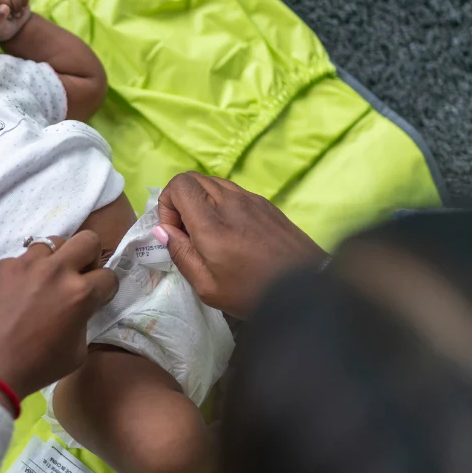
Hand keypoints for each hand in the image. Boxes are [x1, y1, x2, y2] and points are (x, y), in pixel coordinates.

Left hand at [0, 231, 117, 407]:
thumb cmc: (35, 367)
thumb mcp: (76, 352)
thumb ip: (83, 320)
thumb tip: (78, 307)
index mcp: (79, 293)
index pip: (108, 275)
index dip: (104, 288)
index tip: (96, 297)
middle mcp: (54, 270)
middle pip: (87, 240)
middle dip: (88, 257)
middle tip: (75, 276)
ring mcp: (22, 264)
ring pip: (48, 246)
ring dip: (50, 263)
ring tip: (36, 286)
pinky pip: (15, 262)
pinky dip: (17, 277)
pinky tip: (7, 298)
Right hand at [155, 172, 326, 318]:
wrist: (308, 289)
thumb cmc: (253, 294)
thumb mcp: (208, 287)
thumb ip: (181, 254)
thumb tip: (163, 230)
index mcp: (212, 224)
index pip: (179, 185)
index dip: (167, 205)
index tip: (176, 232)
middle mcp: (230, 202)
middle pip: (193, 178)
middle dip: (181, 201)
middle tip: (189, 232)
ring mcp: (251, 199)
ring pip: (213, 182)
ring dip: (201, 201)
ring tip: (210, 233)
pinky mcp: (266, 203)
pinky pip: (233, 191)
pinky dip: (221, 203)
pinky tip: (232, 232)